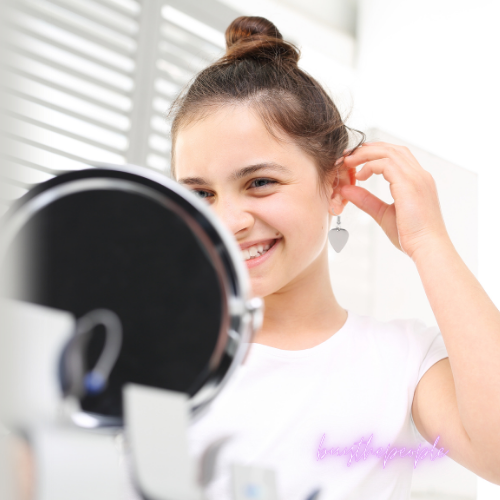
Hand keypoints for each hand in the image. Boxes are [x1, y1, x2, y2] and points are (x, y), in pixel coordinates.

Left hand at [339, 142, 449, 260]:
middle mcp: (419, 175)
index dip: (375, 154)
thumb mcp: (383, 213)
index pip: (397, 155)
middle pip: (392, 148)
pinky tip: (360, 176)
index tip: (356, 162)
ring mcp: (416, 177)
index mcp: (417, 181)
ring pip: (388, 152)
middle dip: (368, 149)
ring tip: (349, 162)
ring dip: (365, 154)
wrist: (427, 248)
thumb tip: (346, 189)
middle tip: (348, 156)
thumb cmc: (411, 236)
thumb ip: (366, 200)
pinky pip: (386, 164)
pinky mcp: (409, 184)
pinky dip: (369, 165)